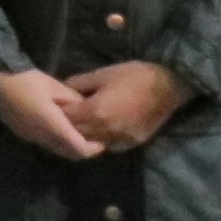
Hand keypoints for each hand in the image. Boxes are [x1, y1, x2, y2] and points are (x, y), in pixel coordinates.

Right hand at [0, 68, 101, 160]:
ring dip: (69, 144)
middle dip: (84, 148)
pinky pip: (45, 143)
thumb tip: (86, 110)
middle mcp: (43, 138)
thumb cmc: (24, 79)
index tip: (103, 139)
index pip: (80, 149)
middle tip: (92, 136)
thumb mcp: (53, 85)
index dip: (94, 148)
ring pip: (57, 149)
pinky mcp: (22, 133)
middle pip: (70, 154)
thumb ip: (72, 101)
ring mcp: (31, 137)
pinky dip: (56, 140)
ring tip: (76, 129)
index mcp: (54, 127)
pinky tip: (57, 125)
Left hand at [66, 62, 192, 151]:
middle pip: (78, 134)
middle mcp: (107, 131)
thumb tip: (62, 89)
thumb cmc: (133, 76)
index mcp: (97, 112)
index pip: (68, 118)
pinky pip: (110, 146)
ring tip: (80, 123)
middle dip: (68, 125)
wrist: (167, 87)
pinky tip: (98, 129)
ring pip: (94, 143)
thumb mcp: (101, 74)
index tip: (54, 105)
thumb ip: (78, 83)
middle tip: (63, 115)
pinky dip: (101, 140)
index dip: (59, 111)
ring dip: (84, 135)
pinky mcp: (133, 144)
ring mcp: (121, 140)